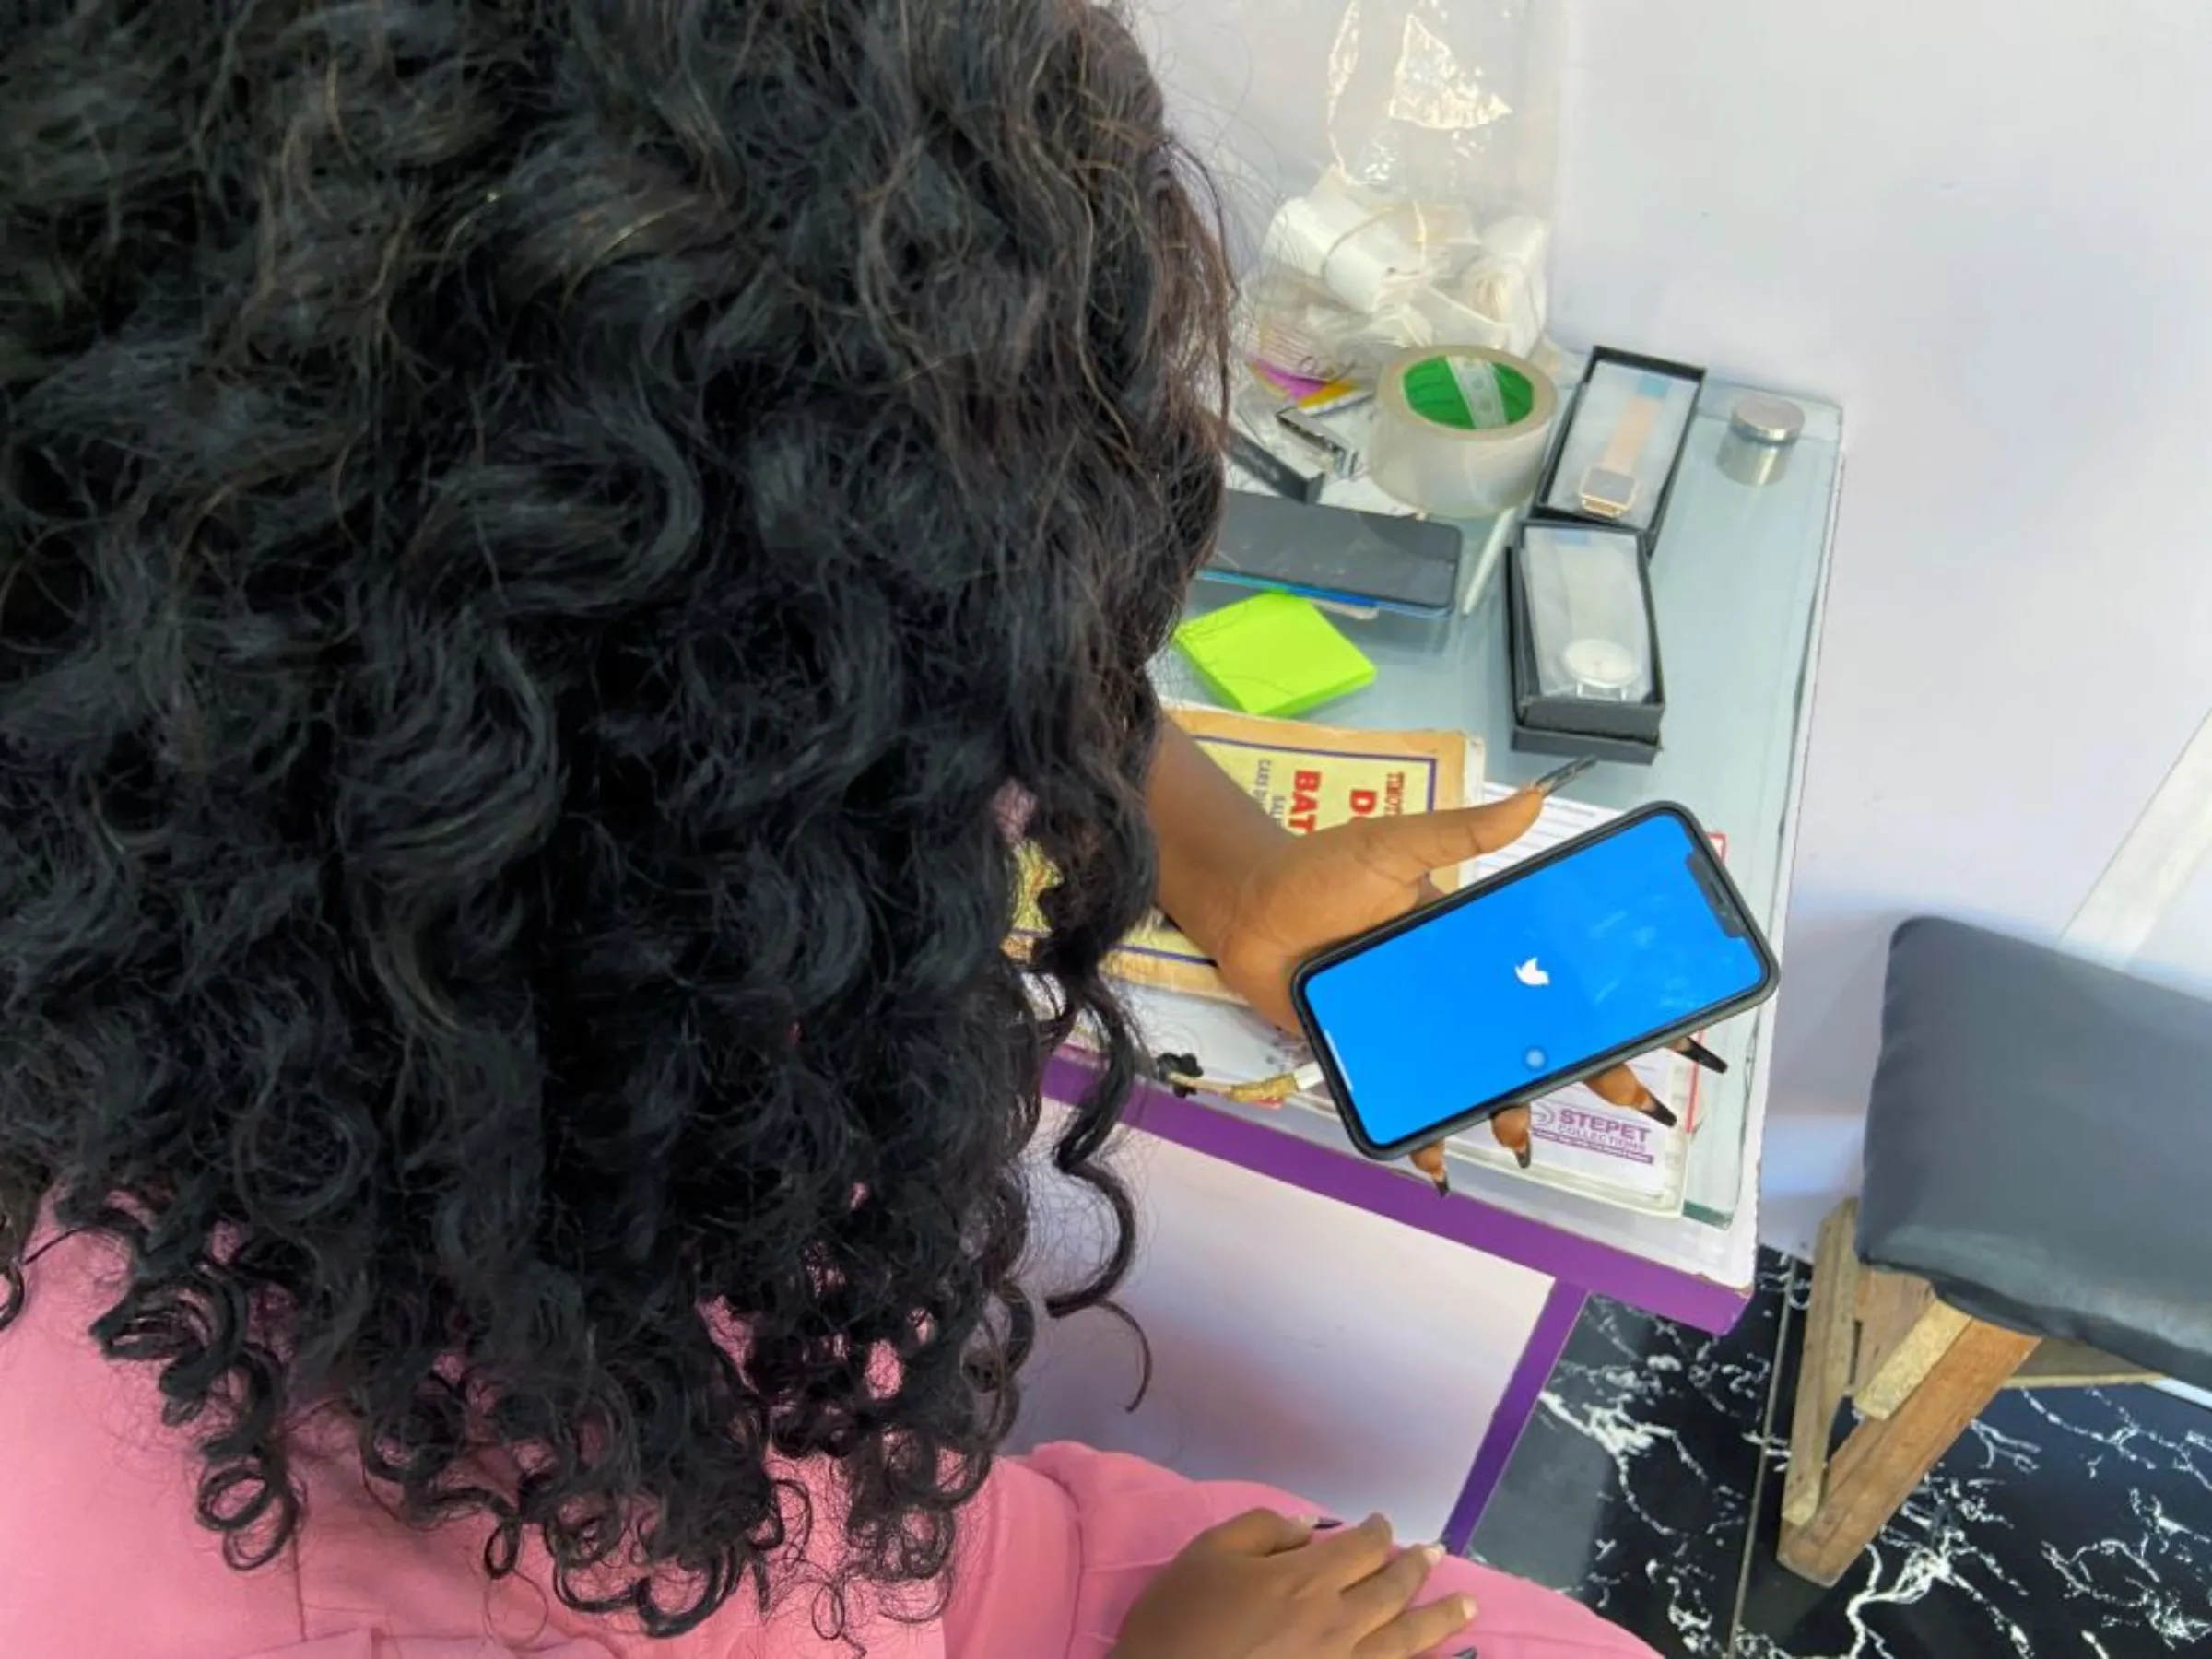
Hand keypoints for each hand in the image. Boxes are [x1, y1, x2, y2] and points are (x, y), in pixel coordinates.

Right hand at [1111, 1510, 1476, 1658]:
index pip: (1361, 1547)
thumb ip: (1264, 1529)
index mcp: (1305, 1578)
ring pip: (1406, 1640)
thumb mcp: (1207, 1553)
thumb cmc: (1179, 1621)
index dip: (1378, 1532)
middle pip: (1391, 1591)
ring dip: (1439, 1619)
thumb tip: (1311, 1528)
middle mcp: (1336, 1622)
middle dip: (1417, 1568)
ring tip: (1468, 1607)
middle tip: (1437, 1555)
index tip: (1384, 1526)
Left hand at [1199, 791, 1658, 1132]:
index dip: (1596, 1003)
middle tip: (1625, 1096)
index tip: (1647, 1026)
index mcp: (1473, 942)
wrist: (1245, 909)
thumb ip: (1460, 831)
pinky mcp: (1374, 1056)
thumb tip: (1532, 799)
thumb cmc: (1319, 873)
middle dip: (1576, 1069)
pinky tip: (1436, 1160)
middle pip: (1527, 1037)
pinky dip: (1425, 1134)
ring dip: (1503, 1108)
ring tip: (1516, 1128)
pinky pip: (1409, 1100)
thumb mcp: (1396, 845)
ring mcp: (1417, 1027)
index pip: (1547, 975)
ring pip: (1475, 1078)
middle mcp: (1453, 990)